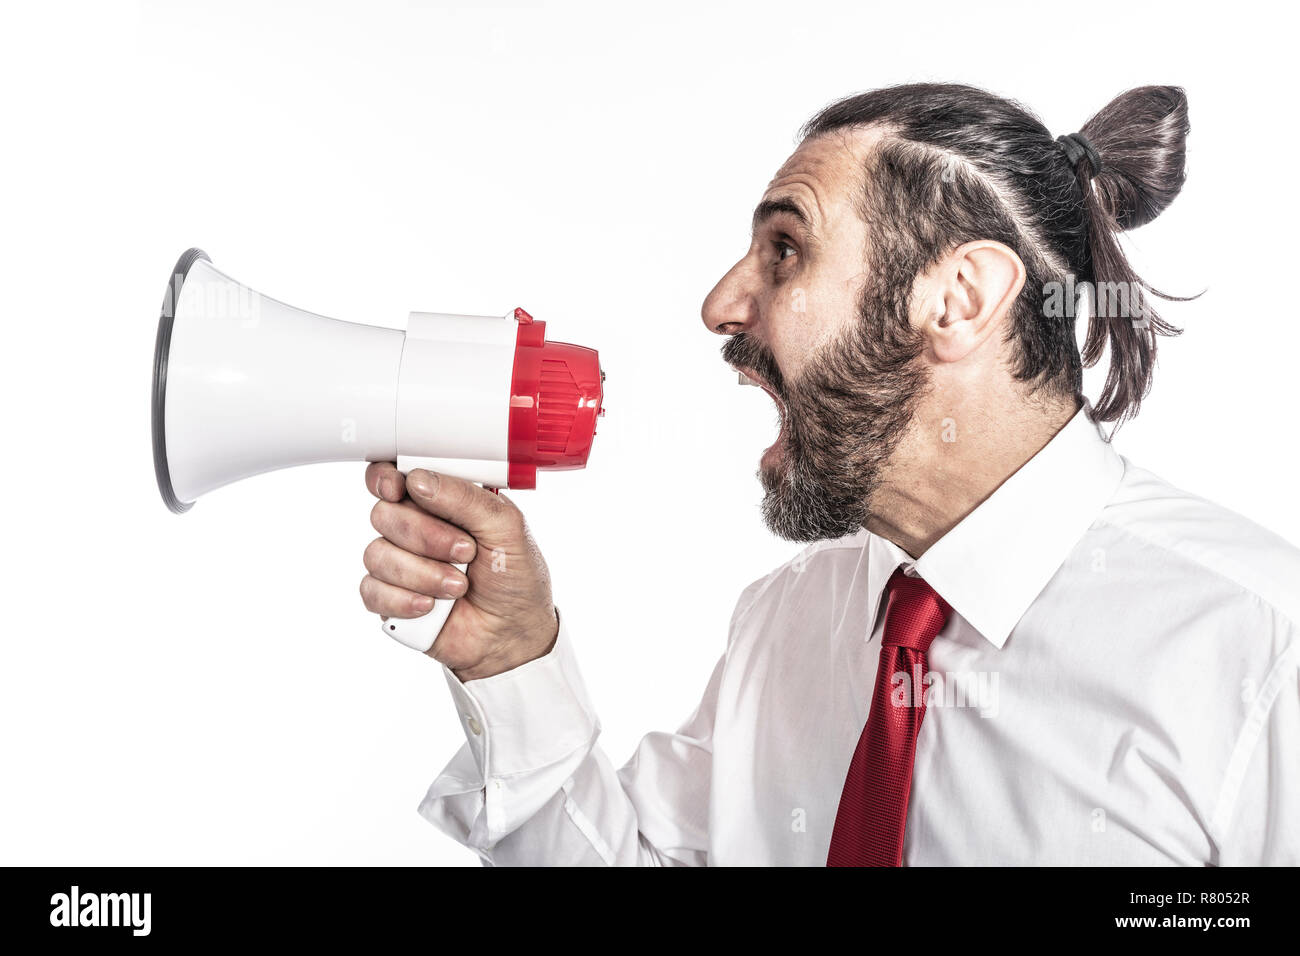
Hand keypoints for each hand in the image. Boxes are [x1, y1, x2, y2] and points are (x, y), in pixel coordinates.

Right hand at [360, 464, 558, 680]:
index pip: (393, 476)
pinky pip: (372, 591)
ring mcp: (398, 564)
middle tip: (466, 552)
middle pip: (383, 514)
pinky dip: (404, 600)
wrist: (515, 634)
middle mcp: (413, 529)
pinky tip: (431, 607)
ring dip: (422, 573)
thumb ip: (466, 497)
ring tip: (459, 587)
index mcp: (439, 502)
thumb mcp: (507, 527)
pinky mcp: (389, 599)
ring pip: (376, 554)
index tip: (398, 489)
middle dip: (426, 536)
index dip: (386, 478)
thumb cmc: (515, 578)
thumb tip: (418, 481)